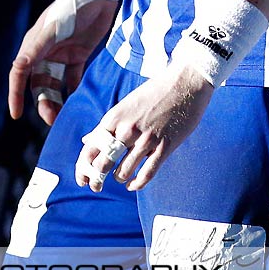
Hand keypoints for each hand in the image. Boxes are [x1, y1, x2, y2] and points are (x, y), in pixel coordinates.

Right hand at [8, 0, 118, 125]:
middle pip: (39, 84)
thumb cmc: (73, 7)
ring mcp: (61, 54)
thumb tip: (17, 69)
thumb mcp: (53, 28)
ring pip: (55, 85)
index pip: (19, 74)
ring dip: (57, 100)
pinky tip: (77, 102)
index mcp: (33, 45)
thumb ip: (36, 48)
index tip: (16, 114)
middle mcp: (44, 52)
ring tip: (63, 117)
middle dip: (43, 102)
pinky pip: (72, 78)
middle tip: (52, 120)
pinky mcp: (78, 54)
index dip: (15, 94)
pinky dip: (73, 91)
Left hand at [76, 62, 212, 192]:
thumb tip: (87, 140)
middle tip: (96, 187)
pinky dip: (137, 183)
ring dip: (119, 178)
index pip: (91, 148)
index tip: (82, 180)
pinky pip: (147, 173)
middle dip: (97, 180)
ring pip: (124, 171)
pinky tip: (133, 185)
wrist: (186, 81)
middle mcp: (127, 129)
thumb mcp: (126, 105)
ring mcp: (146, 139)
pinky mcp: (165, 146)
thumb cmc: (155, 92)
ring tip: (119, 178)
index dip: (83, 169)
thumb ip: (107, 125)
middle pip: (103, 163)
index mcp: (114, 117)